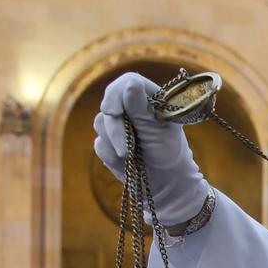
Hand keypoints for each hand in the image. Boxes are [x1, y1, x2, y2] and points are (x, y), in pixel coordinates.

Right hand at [91, 72, 209, 225]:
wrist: (165, 185)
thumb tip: (129, 83)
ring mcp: (117, 124)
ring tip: (134, 156)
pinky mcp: (108, 142)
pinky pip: (99, 145)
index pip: (127, 82)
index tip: (113, 112)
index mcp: (149, 98)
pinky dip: (112, 157)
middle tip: (126, 149)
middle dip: (115, 128)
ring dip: (116, 143)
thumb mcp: (159, 130)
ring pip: (100, 123)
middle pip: (109, 103)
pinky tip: (127, 163)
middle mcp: (130, 107)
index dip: (117, 94)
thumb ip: (141, 108)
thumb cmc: (169, 154)